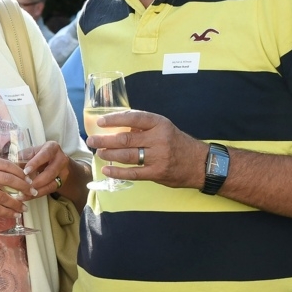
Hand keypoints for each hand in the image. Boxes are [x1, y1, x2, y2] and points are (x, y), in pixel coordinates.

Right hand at [0, 156, 29, 218]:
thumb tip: (11, 174)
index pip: (6, 164)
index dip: (21, 172)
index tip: (29, 178)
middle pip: (9, 179)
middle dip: (24, 187)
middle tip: (33, 192)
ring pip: (4, 196)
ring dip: (17, 203)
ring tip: (24, 207)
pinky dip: (6, 212)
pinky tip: (13, 214)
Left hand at [22, 140, 70, 195]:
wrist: (53, 162)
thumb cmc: (37, 155)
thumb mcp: (30, 152)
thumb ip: (22, 157)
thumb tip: (10, 163)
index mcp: (52, 147)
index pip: (45, 154)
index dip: (36, 163)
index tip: (25, 171)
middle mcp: (61, 159)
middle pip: (51, 172)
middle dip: (37, 181)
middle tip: (24, 186)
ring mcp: (63, 172)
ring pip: (52, 183)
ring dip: (37, 190)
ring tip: (24, 195)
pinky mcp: (61, 182)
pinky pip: (50, 190)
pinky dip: (38, 194)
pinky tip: (28, 197)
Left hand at [85, 110, 205, 189]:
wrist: (200, 164)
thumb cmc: (177, 143)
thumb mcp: (164, 128)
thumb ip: (143, 127)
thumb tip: (116, 125)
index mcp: (160, 124)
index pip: (134, 118)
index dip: (115, 119)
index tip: (100, 122)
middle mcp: (159, 139)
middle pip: (126, 139)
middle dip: (105, 140)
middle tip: (91, 140)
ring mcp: (158, 158)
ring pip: (127, 156)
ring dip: (109, 154)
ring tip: (98, 152)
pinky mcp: (157, 173)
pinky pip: (133, 173)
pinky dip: (117, 172)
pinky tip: (106, 169)